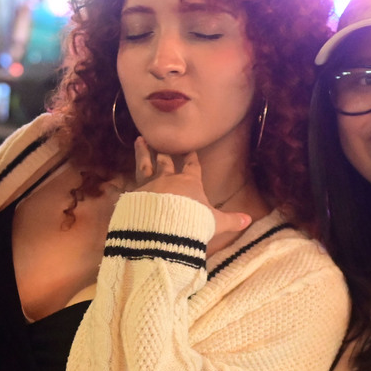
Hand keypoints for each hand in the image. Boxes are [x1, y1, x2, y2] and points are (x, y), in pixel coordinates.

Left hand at [133, 137, 250, 245]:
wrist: (164, 229)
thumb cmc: (192, 222)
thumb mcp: (215, 222)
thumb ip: (231, 220)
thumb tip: (249, 220)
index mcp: (188, 183)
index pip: (191, 166)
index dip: (191, 158)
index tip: (190, 150)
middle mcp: (167, 180)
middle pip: (165, 162)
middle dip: (163, 153)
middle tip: (158, 142)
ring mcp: (148, 187)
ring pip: (144, 166)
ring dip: (142, 153)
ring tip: (138, 141)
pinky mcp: (133, 197)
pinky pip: (129, 187)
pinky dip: (127, 182)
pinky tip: (122, 180)